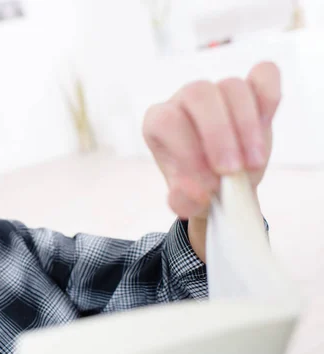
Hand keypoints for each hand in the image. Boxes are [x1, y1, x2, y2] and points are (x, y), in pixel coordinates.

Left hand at [142, 61, 280, 219]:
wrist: (226, 185)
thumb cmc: (200, 188)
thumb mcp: (188, 202)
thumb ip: (184, 201)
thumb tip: (191, 192)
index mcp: (159, 122)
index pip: (167, 121)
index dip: (188, 150)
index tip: (209, 183)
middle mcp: (184, 99)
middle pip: (198, 94)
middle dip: (218, 133)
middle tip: (232, 171)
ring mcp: (219, 91)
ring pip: (232, 87)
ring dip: (247, 127)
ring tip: (252, 164)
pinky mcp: (252, 88)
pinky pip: (264, 74)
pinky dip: (269, 96)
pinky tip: (267, 123)